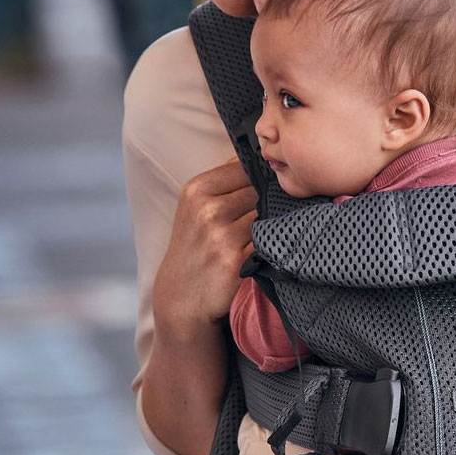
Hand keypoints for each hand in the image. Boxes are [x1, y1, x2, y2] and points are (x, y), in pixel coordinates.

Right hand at [153, 160, 257, 332]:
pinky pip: (268, 240)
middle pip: (259, 190)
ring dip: (273, 221)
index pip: (244, 168)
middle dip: (267, 200)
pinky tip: (269, 247)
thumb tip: (259, 157)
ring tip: (270, 230)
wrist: (182, 296)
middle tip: (269, 213)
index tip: (264, 189)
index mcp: (196, 190)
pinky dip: (272, 242)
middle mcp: (207, 210)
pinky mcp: (237, 260)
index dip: (259, 178)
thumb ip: (224, 182)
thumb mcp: (195, 207)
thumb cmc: (194, 247)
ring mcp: (222, 236)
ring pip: (266, 214)